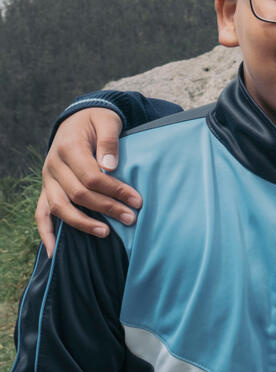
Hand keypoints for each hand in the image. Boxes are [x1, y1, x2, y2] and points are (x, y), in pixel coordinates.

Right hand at [37, 108, 140, 252]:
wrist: (76, 119)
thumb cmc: (97, 121)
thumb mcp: (107, 121)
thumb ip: (109, 141)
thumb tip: (110, 167)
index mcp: (69, 148)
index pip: (92, 177)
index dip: (115, 190)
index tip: (137, 201)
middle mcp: (53, 166)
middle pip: (78, 194)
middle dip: (107, 208)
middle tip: (131, 218)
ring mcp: (48, 179)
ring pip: (59, 207)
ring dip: (82, 223)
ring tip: (106, 233)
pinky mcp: (47, 189)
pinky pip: (41, 213)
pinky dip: (46, 233)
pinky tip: (54, 251)